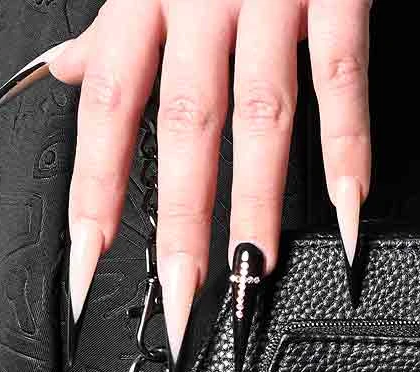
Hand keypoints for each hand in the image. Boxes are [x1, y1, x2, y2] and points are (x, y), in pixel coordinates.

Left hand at [34, 0, 370, 354]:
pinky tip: (349, 205)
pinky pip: (341, 71)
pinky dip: (348, 142)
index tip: (87, 266)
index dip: (95, 192)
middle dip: (179, 221)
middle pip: (183, 125)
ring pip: (259, 110)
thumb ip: (114, 24)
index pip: (109, 109)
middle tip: (181, 298)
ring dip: (257, 199)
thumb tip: (70, 74)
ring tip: (253, 270)